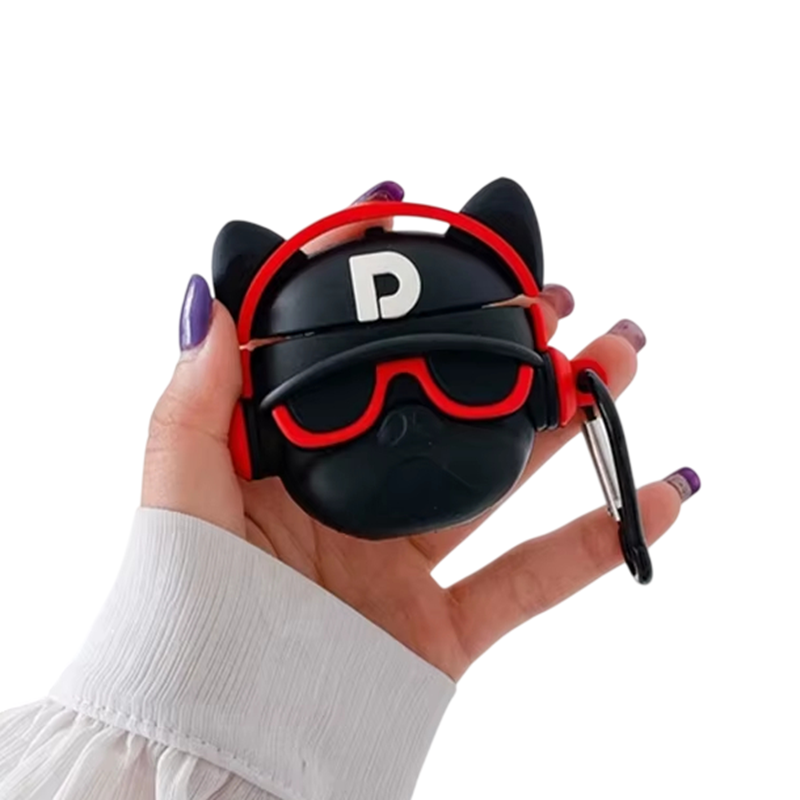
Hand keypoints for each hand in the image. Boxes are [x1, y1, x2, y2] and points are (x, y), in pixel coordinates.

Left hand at [142, 181, 699, 682]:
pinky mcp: (443, 629)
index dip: (382, 292)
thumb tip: (210, 295)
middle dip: (501, 350)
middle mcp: (352, 501)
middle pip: (443, 407)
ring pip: (500, 479)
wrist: (220, 751)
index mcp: (290, 462)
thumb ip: (194, 400)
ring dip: (566, 420)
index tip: (420, 223)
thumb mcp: (177, 497)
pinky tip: (656, 491)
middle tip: (552, 301)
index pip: (349, 358)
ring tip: (617, 363)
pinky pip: (534, 579)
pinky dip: (598, 538)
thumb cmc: (183, 623)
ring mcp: (403, 564)